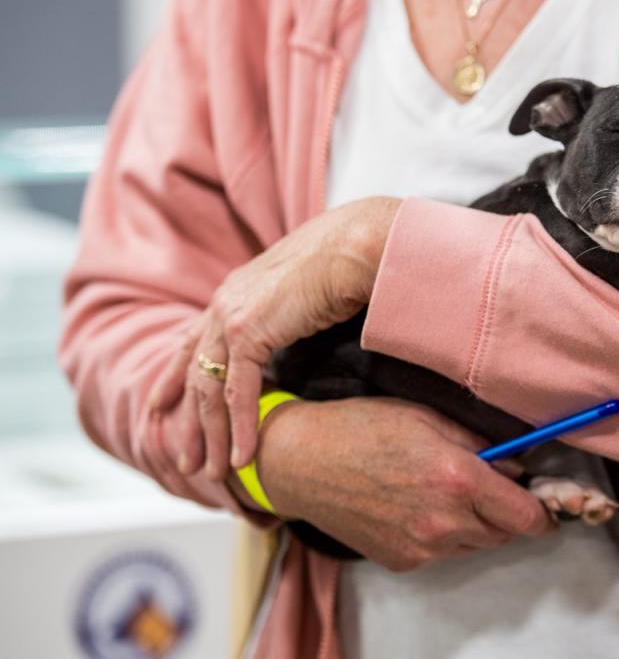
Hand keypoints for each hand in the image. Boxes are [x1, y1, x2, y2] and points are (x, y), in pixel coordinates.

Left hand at [156, 196, 401, 478]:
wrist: (358, 246)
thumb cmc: (347, 264)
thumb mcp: (305, 293)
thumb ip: (289, 314)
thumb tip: (301, 331)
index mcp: (234, 293)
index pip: (193, 342)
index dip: (174, 377)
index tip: (160, 406)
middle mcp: (224, 304)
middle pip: (194, 373)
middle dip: (188, 422)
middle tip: (185, 460)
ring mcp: (231, 316)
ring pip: (209, 390)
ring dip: (211, 436)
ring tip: (214, 474)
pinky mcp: (249, 332)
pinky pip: (237, 394)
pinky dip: (240, 429)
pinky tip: (243, 458)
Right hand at [243, 397, 554, 570]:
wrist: (302, 462)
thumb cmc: (361, 428)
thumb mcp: (427, 417)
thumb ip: (478, 444)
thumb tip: (512, 467)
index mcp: (458, 479)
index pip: (526, 515)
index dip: (542, 511)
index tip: (545, 506)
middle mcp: (444, 522)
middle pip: (504, 533)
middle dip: (505, 513)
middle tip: (487, 487)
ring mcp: (422, 548)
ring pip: (474, 544)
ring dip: (474, 524)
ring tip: (443, 492)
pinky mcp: (402, 561)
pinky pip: (441, 552)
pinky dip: (442, 535)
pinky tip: (416, 506)